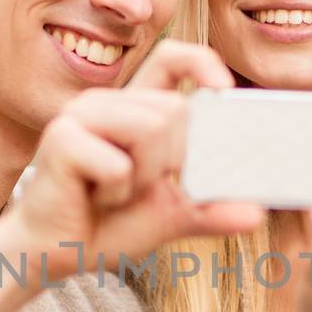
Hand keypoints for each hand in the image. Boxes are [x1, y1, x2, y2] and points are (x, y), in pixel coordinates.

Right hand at [1, 41, 262, 283]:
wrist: (54, 254)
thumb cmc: (107, 225)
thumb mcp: (170, 215)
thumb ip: (210, 208)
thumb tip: (257, 213)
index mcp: (132, 108)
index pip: (171, 57)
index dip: (202, 62)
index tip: (223, 90)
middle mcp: (105, 102)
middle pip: (174, 109)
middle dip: (174, 160)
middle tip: (144, 187)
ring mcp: (79, 116)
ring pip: (151, 129)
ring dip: (146, 177)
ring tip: (117, 193)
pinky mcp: (60, 139)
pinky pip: (119, 164)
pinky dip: (117, 194)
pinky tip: (94, 199)